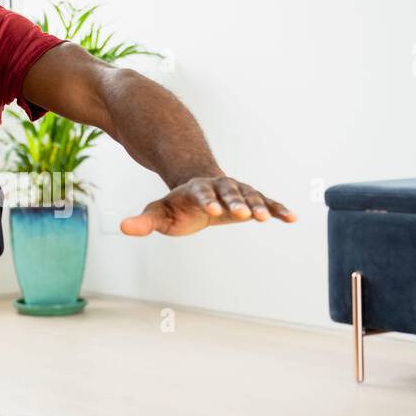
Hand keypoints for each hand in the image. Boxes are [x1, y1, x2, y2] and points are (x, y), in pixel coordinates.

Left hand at [120, 176, 296, 237]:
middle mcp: (219, 187)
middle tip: (245, 215)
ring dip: (259, 206)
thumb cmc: (177, 206)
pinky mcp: (251, 200)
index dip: (207, 201)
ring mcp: (237, 192)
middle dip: (236, 202)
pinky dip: (278, 209)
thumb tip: (123, 227)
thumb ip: (144, 221)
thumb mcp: (159, 213)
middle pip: (228, 193)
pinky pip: (266, 204)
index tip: (213, 211)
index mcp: (196, 190)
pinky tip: (292, 218)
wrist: (200, 191)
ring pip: (249, 197)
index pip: (202, 194)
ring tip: (268, 218)